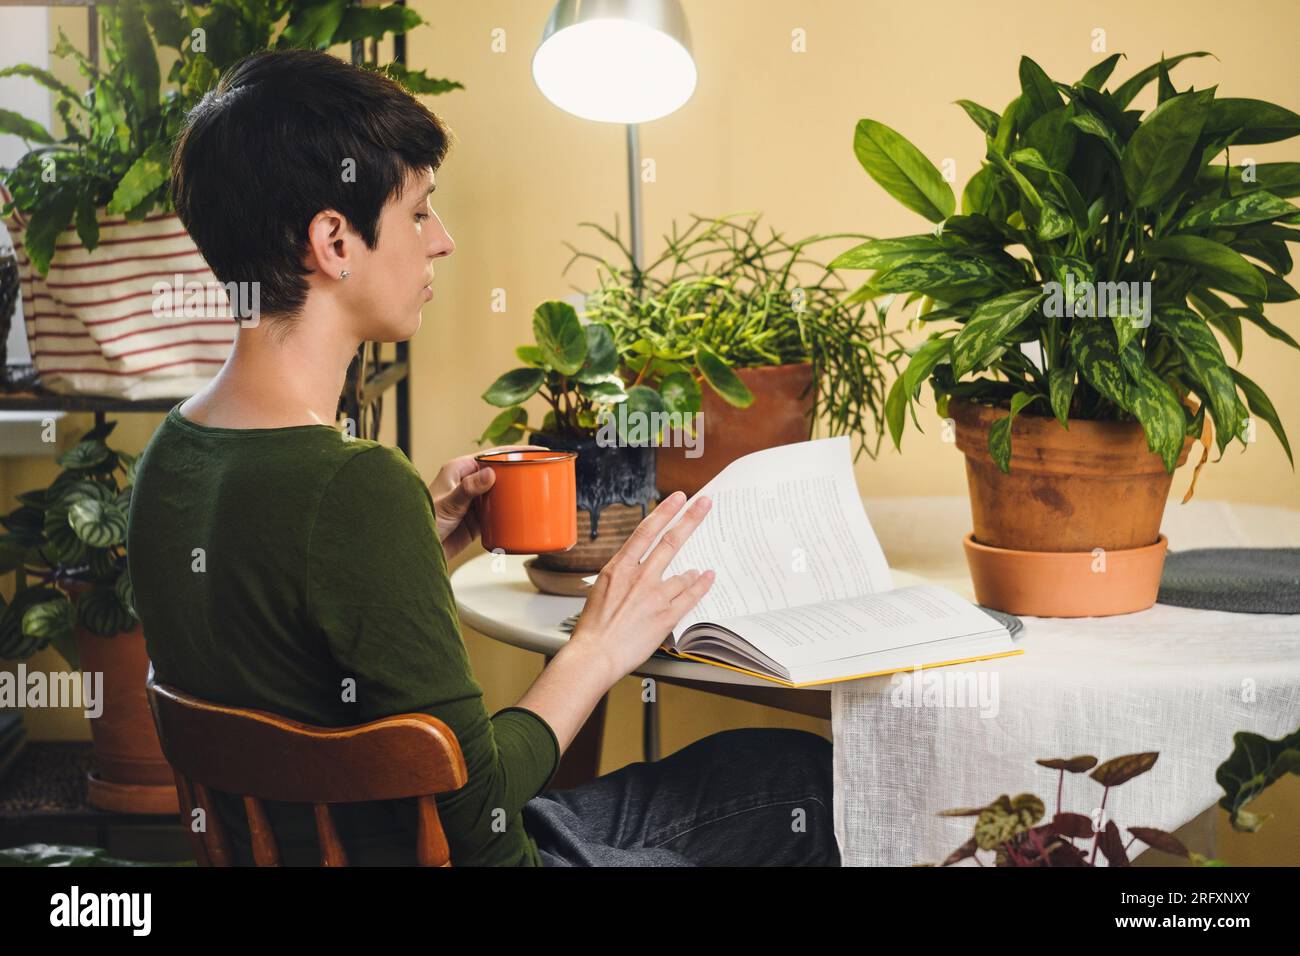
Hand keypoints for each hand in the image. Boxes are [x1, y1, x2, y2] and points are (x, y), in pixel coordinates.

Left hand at [428, 445, 544, 561]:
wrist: (415, 550)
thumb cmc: (422, 521)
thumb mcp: (448, 503)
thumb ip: (468, 489)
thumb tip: (490, 473)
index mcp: (459, 470)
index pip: (491, 455)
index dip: (514, 452)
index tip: (535, 452)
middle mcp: (467, 483)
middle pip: (500, 472)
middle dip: (520, 472)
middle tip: (544, 472)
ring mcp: (473, 502)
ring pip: (501, 493)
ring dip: (517, 493)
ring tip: (540, 493)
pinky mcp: (476, 521)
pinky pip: (499, 513)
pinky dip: (511, 513)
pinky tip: (525, 514)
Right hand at [566, 491, 715, 684]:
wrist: (595, 654)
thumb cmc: (594, 627)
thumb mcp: (601, 589)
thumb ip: (622, 574)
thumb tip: (637, 565)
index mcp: (619, 567)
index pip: (646, 531)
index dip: (665, 512)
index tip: (678, 499)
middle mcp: (639, 577)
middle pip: (671, 542)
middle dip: (691, 519)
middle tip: (704, 504)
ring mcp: (655, 596)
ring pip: (684, 574)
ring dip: (693, 571)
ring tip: (701, 569)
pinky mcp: (666, 616)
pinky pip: (691, 596)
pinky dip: (701, 584)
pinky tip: (707, 577)